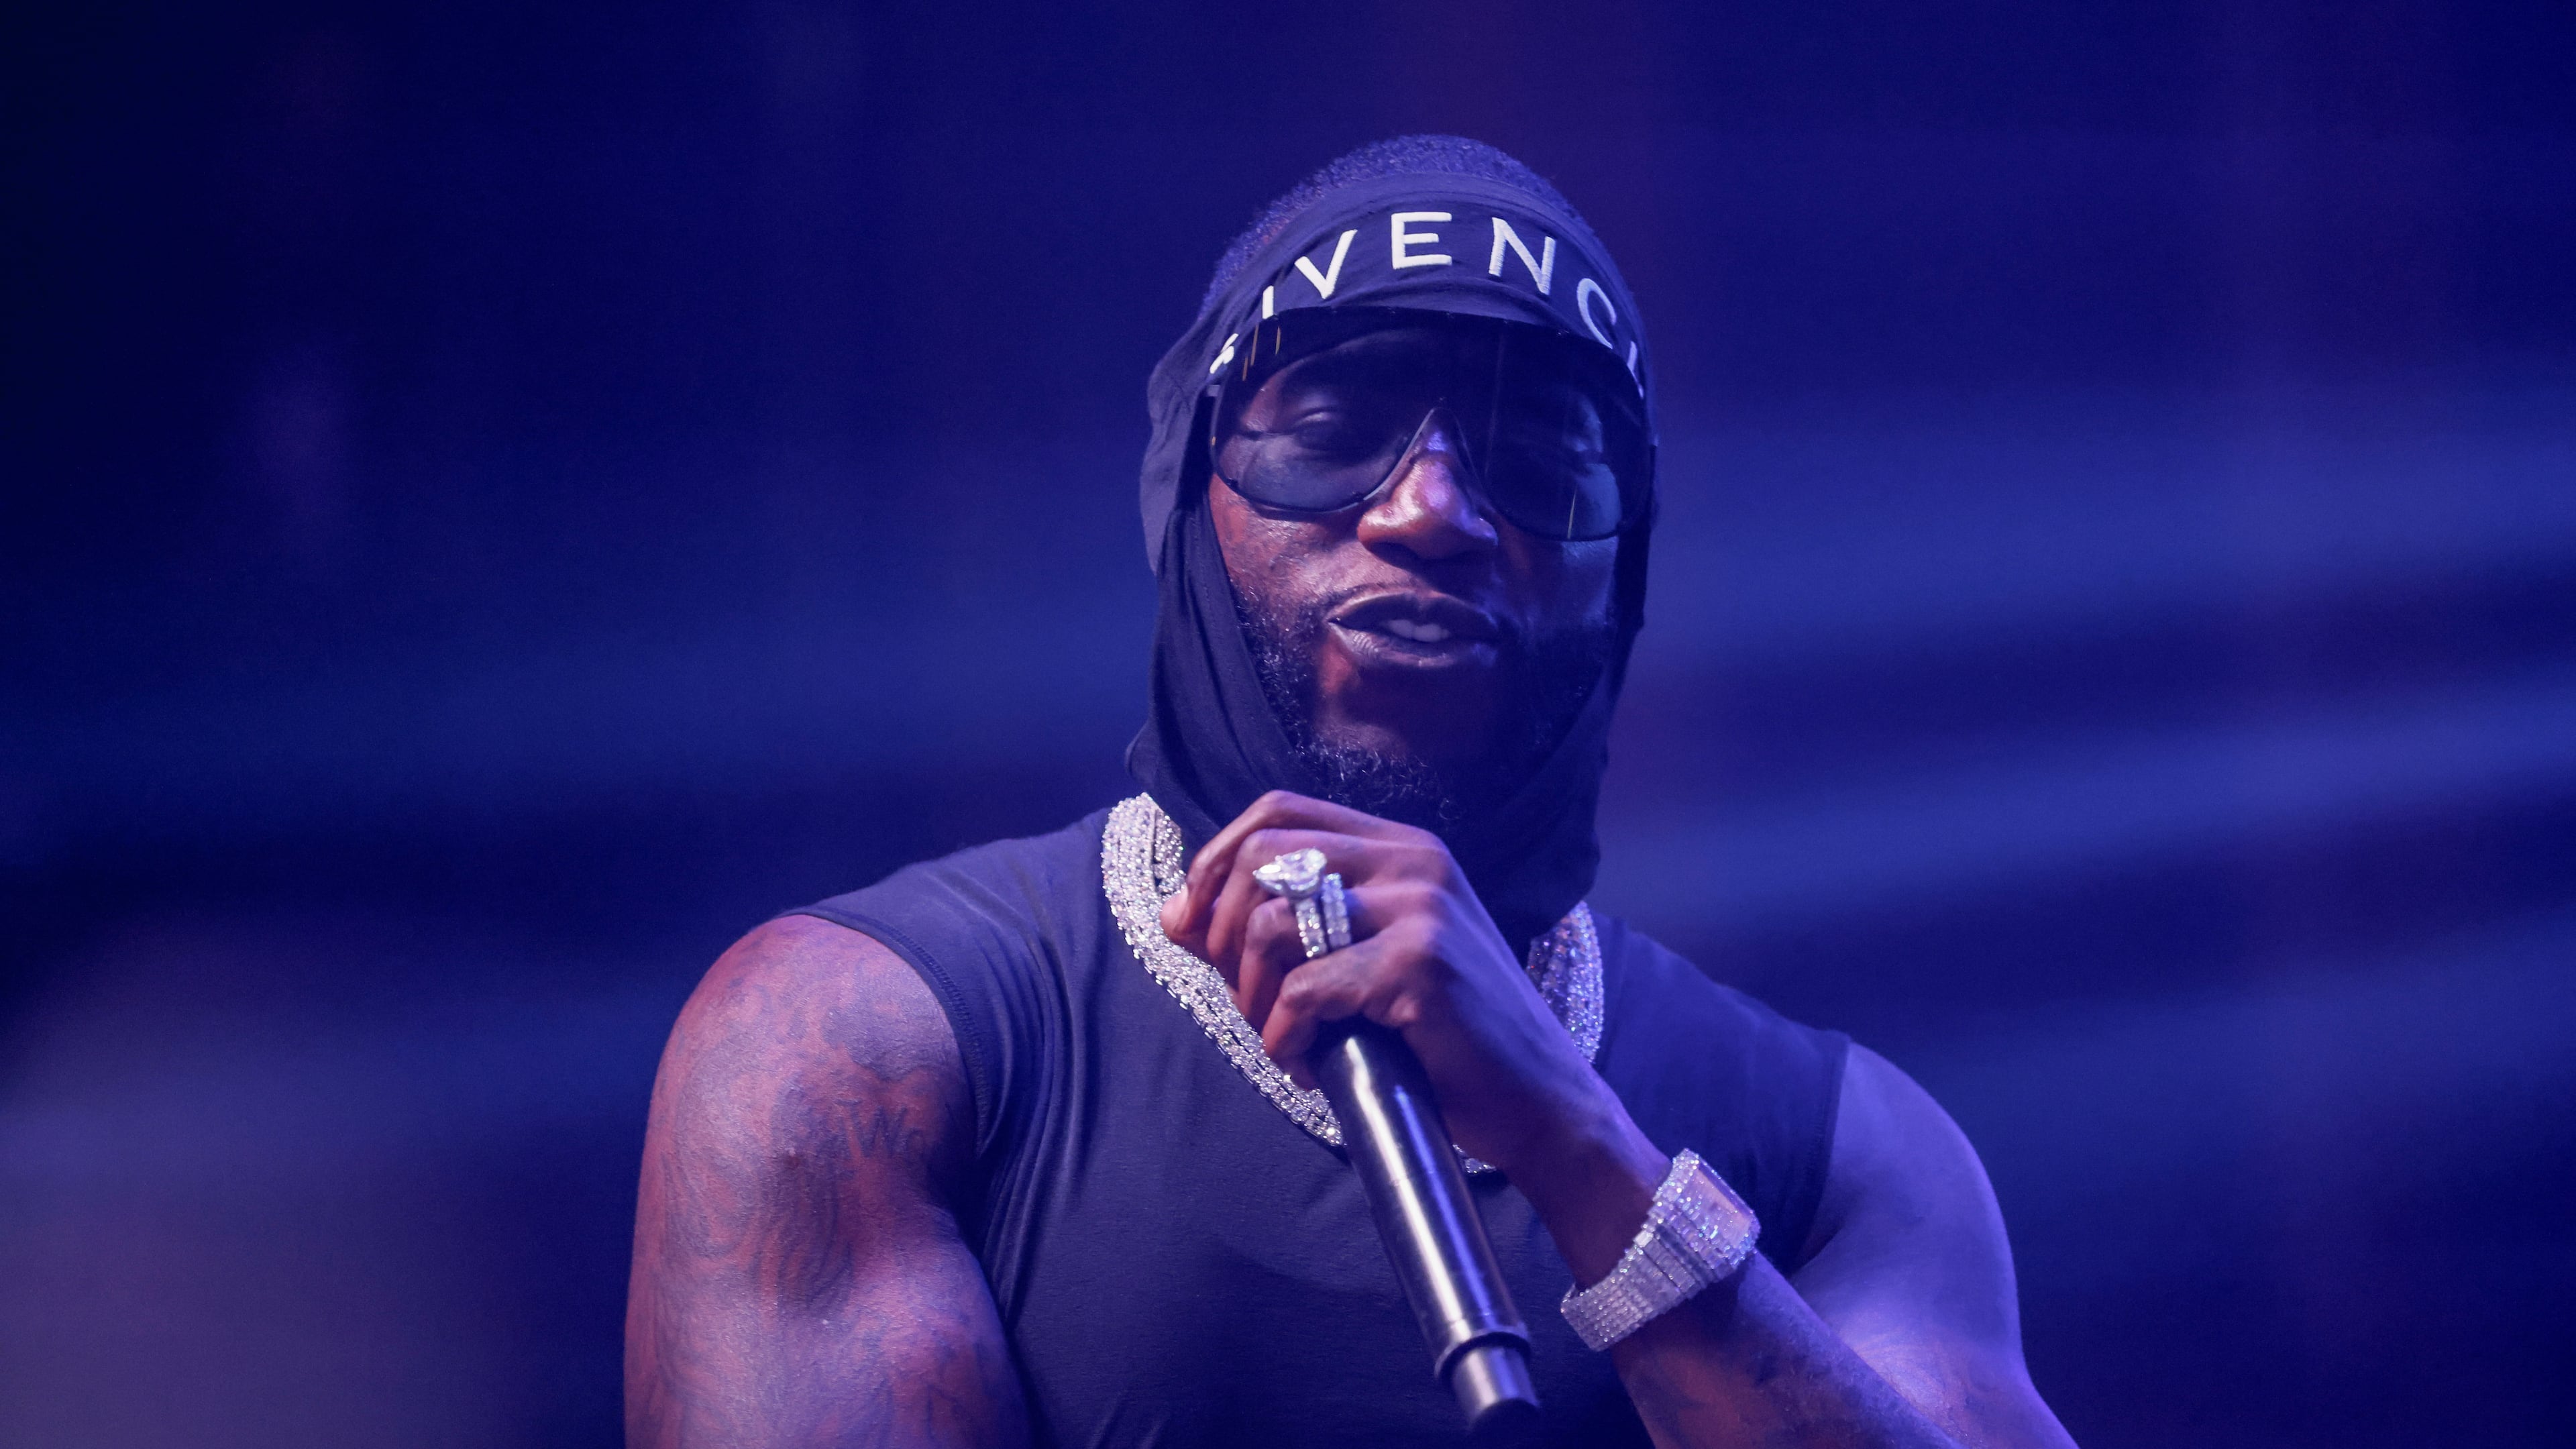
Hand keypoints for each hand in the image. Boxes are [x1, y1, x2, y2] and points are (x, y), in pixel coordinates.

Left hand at [1157, 790, 1640, 1187]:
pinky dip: (1285, 1040)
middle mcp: (1413, 860)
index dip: (1216, 861)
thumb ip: (1277, 931)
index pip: (1278, 812)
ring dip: (1251, 998)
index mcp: (1399, 847)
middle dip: (1221, 935)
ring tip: (1283, 1037)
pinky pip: (1304, 992)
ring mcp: (1421, 907)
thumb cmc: (1444, 1036)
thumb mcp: (1361, 963)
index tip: (1194, 927)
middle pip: (1261, 858)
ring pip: (1270, 925)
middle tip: (1243, 999)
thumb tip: (1174, 916)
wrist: (1539, 1099)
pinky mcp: (1421, 965)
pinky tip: (1312, 1067)